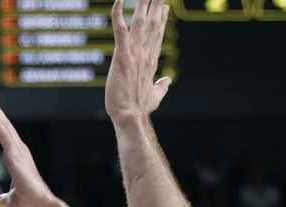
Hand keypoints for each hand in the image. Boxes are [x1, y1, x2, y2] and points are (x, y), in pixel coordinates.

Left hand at [0, 93, 57, 206]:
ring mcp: (18, 153)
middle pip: (5, 127)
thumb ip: (4, 199)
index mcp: (17, 158)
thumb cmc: (29, 203)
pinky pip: (5, 137)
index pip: (5, 137)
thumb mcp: (11, 200)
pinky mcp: (16, 157)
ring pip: (4, 128)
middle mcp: (19, 152)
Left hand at [105, 0, 171, 122]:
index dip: (161, 19)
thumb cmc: (139, 108)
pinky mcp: (122, 55)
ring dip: (142, 3)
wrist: (130, 116)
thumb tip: (167, 81)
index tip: (164, 6)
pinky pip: (120, 30)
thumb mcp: (154, 96)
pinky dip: (118, 14)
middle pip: (152, 23)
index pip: (157, 34)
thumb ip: (161, 86)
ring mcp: (134, 53)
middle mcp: (145, 53)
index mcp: (151, 60)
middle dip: (155, 5)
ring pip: (139, 21)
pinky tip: (119, 0)